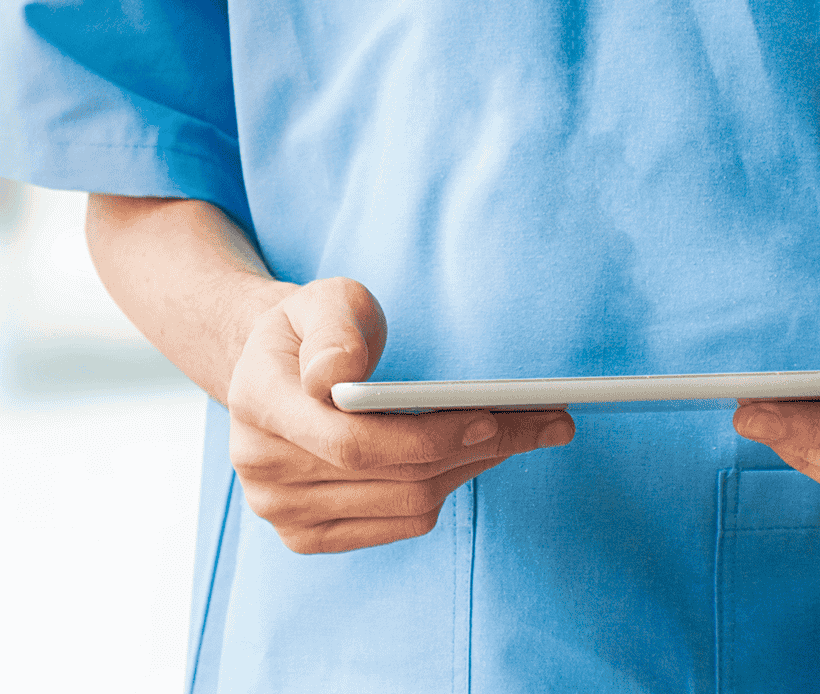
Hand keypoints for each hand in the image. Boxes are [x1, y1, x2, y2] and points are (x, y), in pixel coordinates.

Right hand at [227, 276, 573, 552]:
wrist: (278, 366)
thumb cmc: (315, 326)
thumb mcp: (324, 299)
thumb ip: (333, 329)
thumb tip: (336, 374)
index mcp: (258, 402)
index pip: (354, 442)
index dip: (427, 437)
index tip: (493, 417)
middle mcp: (261, 467)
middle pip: (394, 477)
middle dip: (478, 447)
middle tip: (548, 420)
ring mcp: (281, 510)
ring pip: (408, 504)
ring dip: (474, 467)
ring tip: (525, 431)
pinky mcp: (307, 534)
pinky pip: (401, 522)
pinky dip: (450, 486)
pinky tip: (478, 452)